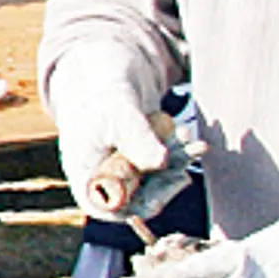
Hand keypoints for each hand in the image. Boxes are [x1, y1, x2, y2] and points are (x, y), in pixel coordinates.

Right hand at [47, 52, 186, 224]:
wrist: (102, 69)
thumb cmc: (100, 89)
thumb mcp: (118, 111)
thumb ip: (136, 137)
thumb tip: (161, 164)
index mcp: (85, 175)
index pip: (111, 208)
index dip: (139, 205)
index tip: (165, 191)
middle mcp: (103, 179)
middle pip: (138, 198)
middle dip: (167, 181)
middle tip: (190, 158)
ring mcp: (122, 170)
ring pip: (155, 181)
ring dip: (178, 164)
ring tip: (194, 142)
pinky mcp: (138, 158)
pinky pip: (162, 165)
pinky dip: (177, 153)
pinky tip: (186, 136)